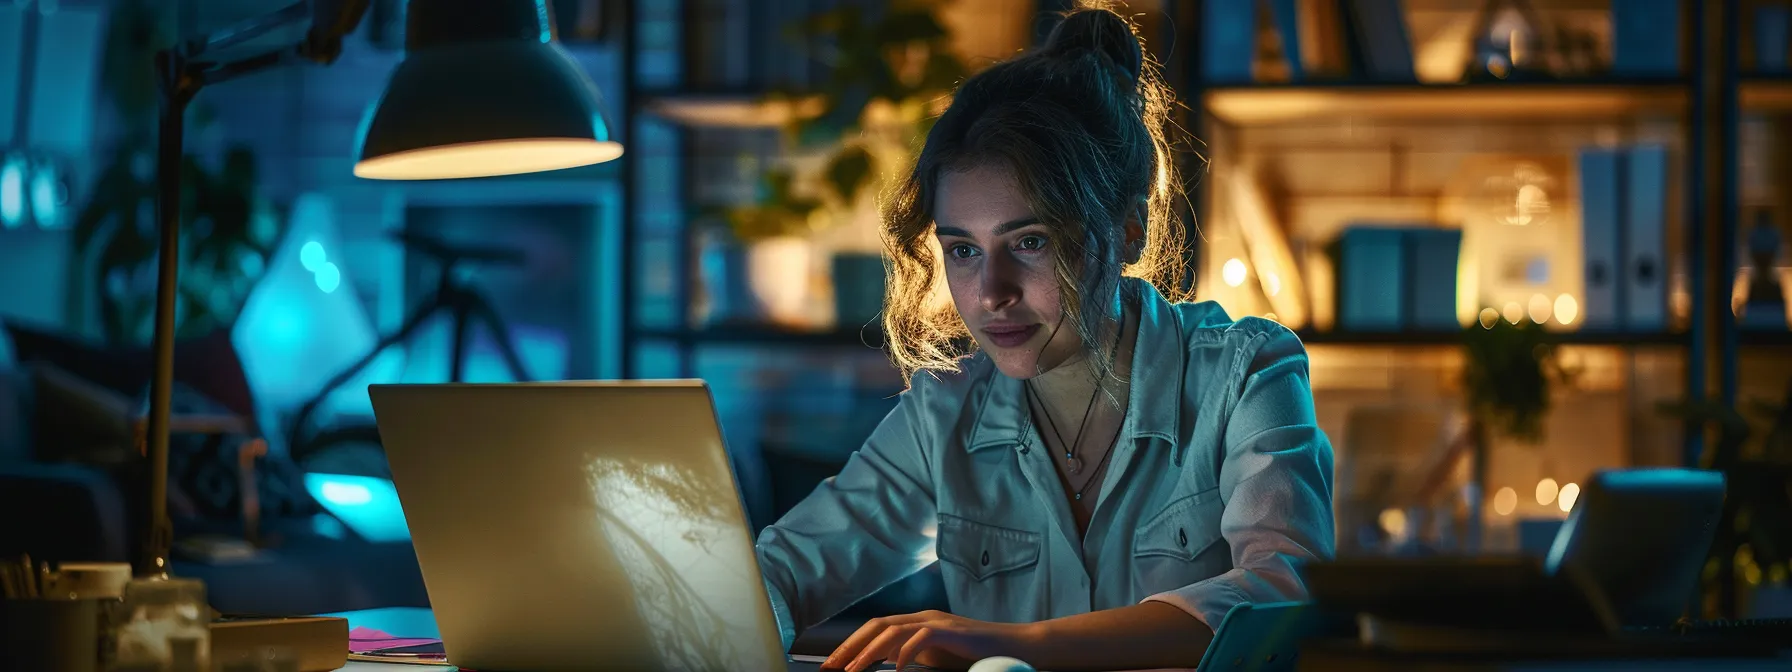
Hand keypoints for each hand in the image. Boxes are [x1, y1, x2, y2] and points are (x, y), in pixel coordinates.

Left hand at [824, 610, 1033, 671]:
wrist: (1013, 646)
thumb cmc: (976, 654)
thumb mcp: (936, 655)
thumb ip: (912, 654)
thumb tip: (886, 662)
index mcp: (917, 622)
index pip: (876, 629)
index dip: (851, 644)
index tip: (832, 664)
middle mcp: (923, 617)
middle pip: (876, 625)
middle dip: (850, 645)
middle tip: (830, 666)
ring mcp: (936, 622)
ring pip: (891, 630)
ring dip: (868, 651)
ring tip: (853, 670)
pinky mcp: (950, 631)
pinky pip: (919, 638)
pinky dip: (904, 653)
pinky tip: (894, 669)